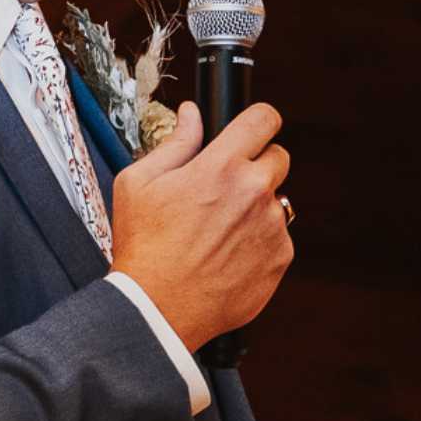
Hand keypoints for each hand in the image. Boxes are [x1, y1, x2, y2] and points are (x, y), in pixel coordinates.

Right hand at [108, 97, 289, 346]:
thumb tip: (192, 114)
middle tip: (227, 187)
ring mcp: (272, 226)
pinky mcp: (281, 257)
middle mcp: (255, 192)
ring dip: (257, 207)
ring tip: (219, 230)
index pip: (264, 119)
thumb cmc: (144, 246)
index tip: (255, 128)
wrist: (158, 306)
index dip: (260, 120)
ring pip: (276, 201)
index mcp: (221, 166)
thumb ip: (175, 143)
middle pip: (279, 157)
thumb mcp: (139, 183)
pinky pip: (278, 237)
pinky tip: (228, 254)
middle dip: (257, 165)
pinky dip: (260, 241)